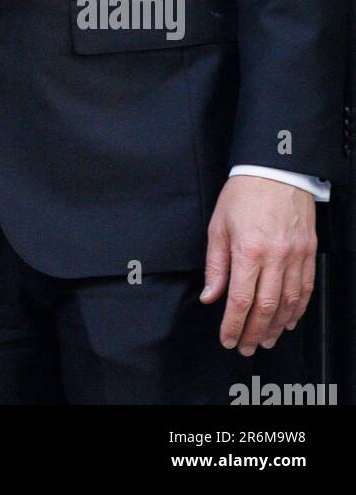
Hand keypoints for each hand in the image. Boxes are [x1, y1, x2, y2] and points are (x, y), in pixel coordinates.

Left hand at [201, 176, 316, 352]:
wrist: (276, 171)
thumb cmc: (244, 193)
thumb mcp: (218, 225)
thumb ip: (215, 264)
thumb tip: (211, 294)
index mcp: (248, 250)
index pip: (240, 299)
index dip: (233, 324)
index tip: (227, 338)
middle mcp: (275, 257)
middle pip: (265, 308)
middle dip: (253, 332)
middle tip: (245, 347)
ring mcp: (295, 257)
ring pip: (288, 303)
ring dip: (276, 327)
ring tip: (265, 340)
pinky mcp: (308, 253)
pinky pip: (305, 289)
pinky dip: (297, 309)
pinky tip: (288, 320)